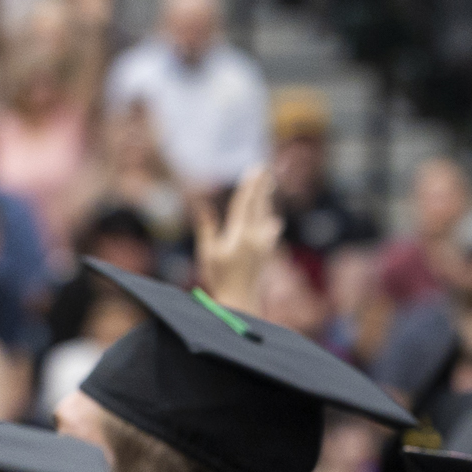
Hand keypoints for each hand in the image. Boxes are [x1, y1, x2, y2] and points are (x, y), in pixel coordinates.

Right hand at [194, 161, 280, 307]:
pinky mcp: (267, 252)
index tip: (254, 170)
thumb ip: (207, 227)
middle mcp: (256, 237)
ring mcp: (264, 245)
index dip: (250, 186)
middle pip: (260, 205)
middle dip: (262, 186)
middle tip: (266, 169)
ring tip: (268, 183)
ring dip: (266, 200)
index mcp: (240, 235)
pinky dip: (269, 218)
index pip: (245, 204)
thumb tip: (201, 205)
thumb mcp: (208, 253)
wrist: (242, 301)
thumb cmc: (220, 278)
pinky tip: (271, 216)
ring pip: (267, 215)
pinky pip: (270, 228)